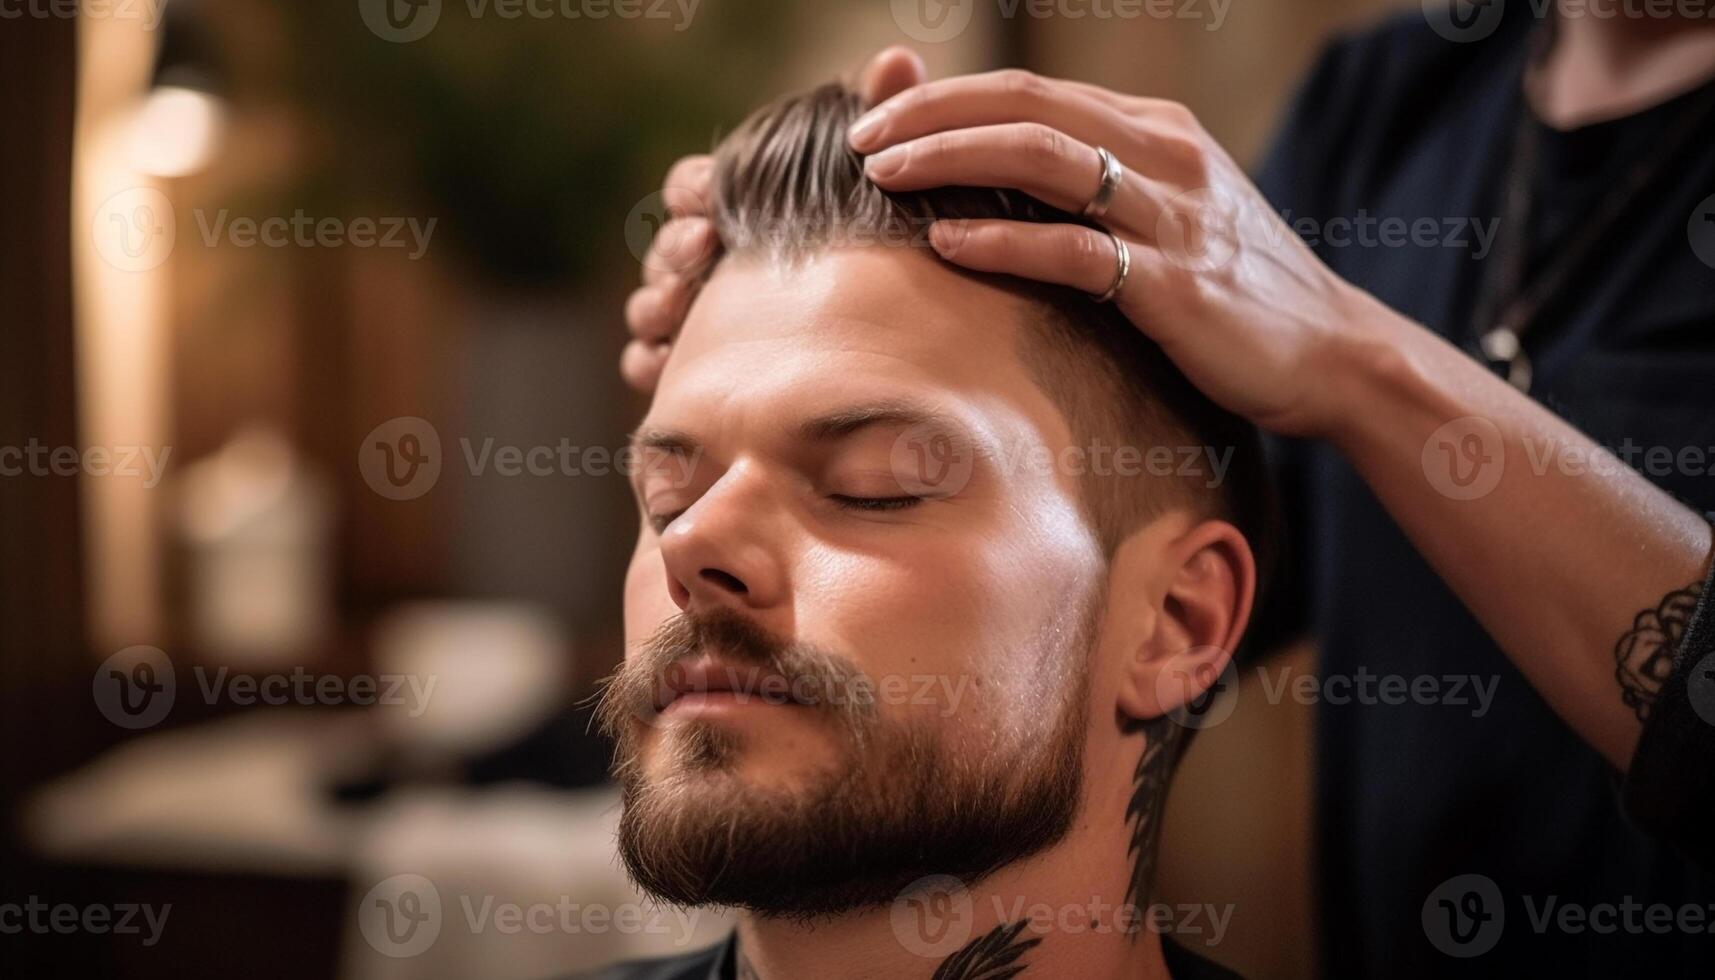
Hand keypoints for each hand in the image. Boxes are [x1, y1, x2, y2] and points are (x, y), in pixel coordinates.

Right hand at [620, 47, 931, 391]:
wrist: (878, 346)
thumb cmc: (867, 248)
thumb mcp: (878, 184)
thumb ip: (882, 116)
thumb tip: (898, 59)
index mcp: (734, 208)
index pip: (692, 185)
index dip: (695, 186)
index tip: (712, 192)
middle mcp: (701, 259)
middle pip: (664, 244)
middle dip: (675, 242)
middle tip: (703, 244)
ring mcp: (689, 315)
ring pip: (646, 304)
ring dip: (657, 300)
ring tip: (681, 303)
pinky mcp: (686, 371)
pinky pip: (646, 364)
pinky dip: (649, 361)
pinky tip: (667, 362)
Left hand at [849, 69, 1391, 438]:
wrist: (1331, 352)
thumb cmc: (1233, 290)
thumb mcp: (1169, 213)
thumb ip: (1094, 186)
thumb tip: (999, 176)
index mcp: (1157, 129)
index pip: (1032, 90)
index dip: (947, 97)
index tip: (878, 118)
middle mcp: (1166, 155)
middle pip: (1027, 107)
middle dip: (932, 114)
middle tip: (860, 139)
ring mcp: (1174, 217)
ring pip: (1044, 161)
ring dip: (953, 160)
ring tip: (883, 175)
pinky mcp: (1175, 286)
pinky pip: (1075, 252)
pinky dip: (1004, 242)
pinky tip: (947, 244)